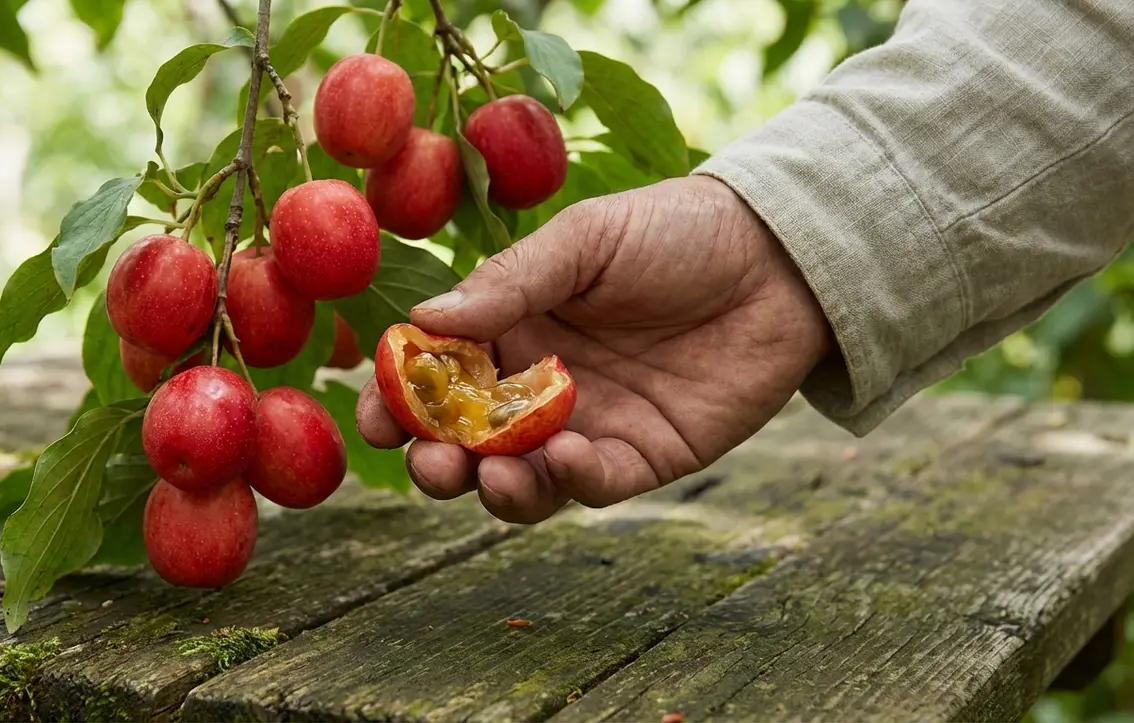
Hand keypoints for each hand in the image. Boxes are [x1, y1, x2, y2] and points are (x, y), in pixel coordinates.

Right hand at [356, 175, 832, 522]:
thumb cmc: (674, 232)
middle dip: (437, 459)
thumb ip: (511, 283)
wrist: (779, 259)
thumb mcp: (585, 240)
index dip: (399, 401)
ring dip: (493, 487)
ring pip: (520, 480)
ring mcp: (586, 427)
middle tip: (431, 461)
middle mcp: (536, 387)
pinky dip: (568, 480)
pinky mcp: (641, 459)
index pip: (438, 376)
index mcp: (510, 328)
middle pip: (467, 442)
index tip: (374, 418)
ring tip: (489, 473)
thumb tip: (426, 319)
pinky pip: (591, 485)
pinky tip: (564, 456)